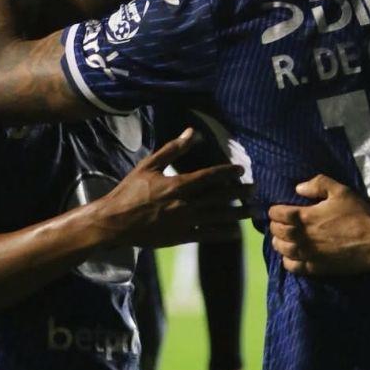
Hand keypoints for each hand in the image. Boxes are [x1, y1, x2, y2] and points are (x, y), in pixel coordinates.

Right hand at [89, 128, 251, 248]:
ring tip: (251, 211)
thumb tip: (191, 132)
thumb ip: (172, 149)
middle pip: (218, 197)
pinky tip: (235, 232)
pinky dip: (222, 234)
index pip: (209, 176)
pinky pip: (206, 235)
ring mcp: (184, 222)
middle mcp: (184, 204)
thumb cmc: (129, 191)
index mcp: (177, 184)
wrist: (114, 222)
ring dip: (236, 214)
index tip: (241, 170)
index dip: (227, 172)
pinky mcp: (180, 237)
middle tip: (255, 189)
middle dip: (238, 193)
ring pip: (216, 217)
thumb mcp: (148, 165)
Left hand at [267, 175, 369, 275]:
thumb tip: (298, 188)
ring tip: (284, 238)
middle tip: (281, 222)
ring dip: (279, 242)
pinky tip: (292, 255)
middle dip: (276, 225)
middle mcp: (301, 237)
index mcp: (305, 217)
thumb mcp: (341, 191)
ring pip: (281, 249)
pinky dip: (287, 260)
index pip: (277, 214)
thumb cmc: (358, 215)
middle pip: (277, 231)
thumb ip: (318, 184)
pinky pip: (292, 266)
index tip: (279, 209)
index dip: (275, 210)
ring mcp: (307, 254)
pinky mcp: (314, 268)